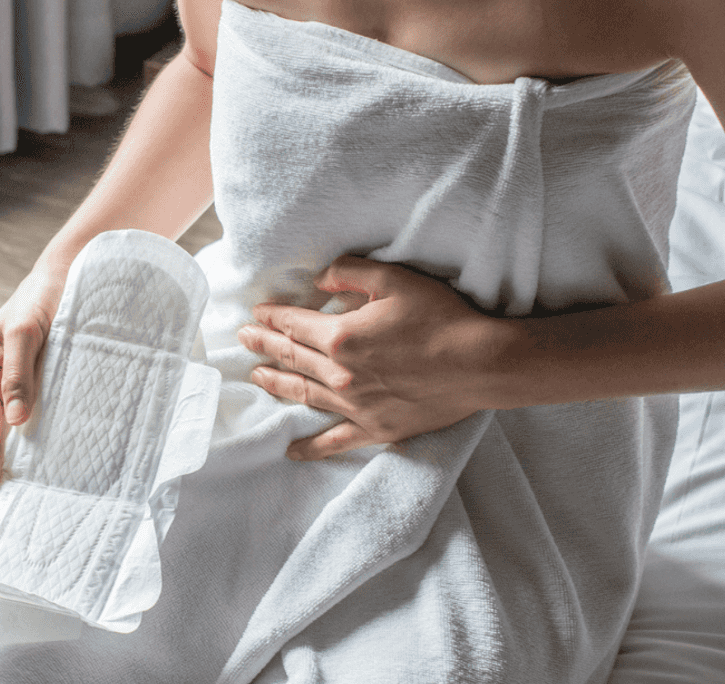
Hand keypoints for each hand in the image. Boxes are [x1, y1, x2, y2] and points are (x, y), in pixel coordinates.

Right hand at [0, 263, 68, 487]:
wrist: (72, 274)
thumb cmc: (41, 298)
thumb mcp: (25, 331)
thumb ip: (18, 372)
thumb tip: (15, 420)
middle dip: (1, 461)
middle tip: (9, 497)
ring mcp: (24, 387)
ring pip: (23, 427)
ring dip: (29, 453)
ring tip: (36, 489)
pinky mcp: (50, 386)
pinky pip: (47, 415)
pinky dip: (51, 435)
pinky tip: (64, 458)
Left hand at [236, 255, 505, 459]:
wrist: (481, 363)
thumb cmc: (441, 317)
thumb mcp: (395, 279)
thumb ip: (350, 274)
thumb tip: (320, 279)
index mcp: (340, 336)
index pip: (293, 325)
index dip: (271, 318)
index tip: (256, 314)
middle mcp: (339, 373)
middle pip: (291, 357)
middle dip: (263, 346)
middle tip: (243, 340)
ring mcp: (354, 405)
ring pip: (302, 394)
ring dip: (275, 383)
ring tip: (256, 376)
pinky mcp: (374, 428)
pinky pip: (334, 442)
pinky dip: (310, 448)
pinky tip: (291, 451)